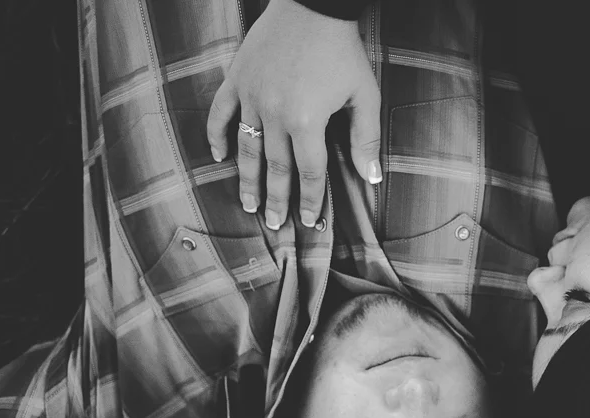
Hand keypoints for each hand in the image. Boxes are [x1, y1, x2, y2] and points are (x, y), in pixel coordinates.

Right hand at [206, 0, 382, 230]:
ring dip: (246, 178)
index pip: (308, 172)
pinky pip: (220, 112)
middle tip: (272, 224)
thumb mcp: (364, 95)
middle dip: (275, 199)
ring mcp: (251, 96)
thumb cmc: (342, 50)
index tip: (305, 220)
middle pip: (275, 168)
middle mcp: (275, 114)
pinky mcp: (236, 78)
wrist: (312, 5)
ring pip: (246, 147)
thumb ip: (366, 139)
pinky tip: (219, 156)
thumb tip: (371, 178)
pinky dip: (218, 135)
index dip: (308, 199)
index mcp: (307, 122)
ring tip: (247, 203)